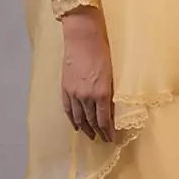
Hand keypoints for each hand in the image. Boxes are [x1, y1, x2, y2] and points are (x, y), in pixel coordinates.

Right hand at [60, 7, 114, 141]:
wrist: (83, 39)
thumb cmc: (102, 52)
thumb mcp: (112, 74)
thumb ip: (110, 92)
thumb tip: (111, 108)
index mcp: (102, 93)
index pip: (105, 120)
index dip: (108, 132)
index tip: (112, 139)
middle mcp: (87, 97)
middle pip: (92, 121)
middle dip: (99, 132)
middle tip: (103, 140)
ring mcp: (75, 93)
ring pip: (80, 117)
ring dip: (86, 128)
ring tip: (91, 136)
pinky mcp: (66, 88)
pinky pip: (68, 109)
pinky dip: (72, 119)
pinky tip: (76, 126)